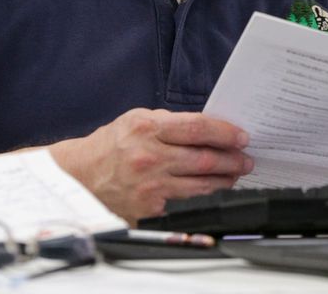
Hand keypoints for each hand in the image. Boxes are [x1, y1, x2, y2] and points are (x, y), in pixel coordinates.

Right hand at [49, 108, 252, 223]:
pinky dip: (206, 196)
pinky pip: (188, 202)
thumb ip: (170, 123)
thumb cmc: (111, 145)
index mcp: (147, 128)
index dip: (224, 132)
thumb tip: (207, 128)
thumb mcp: (137, 120)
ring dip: (226, 179)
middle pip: (204, 159)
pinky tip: (216, 191)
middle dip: (232, 158)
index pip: (197, 128)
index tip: (241, 136)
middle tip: (246, 157)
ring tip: (237, 173)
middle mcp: (150, 157)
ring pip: (201, 184)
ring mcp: (151, 185)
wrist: (81, 176)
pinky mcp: (150, 208)